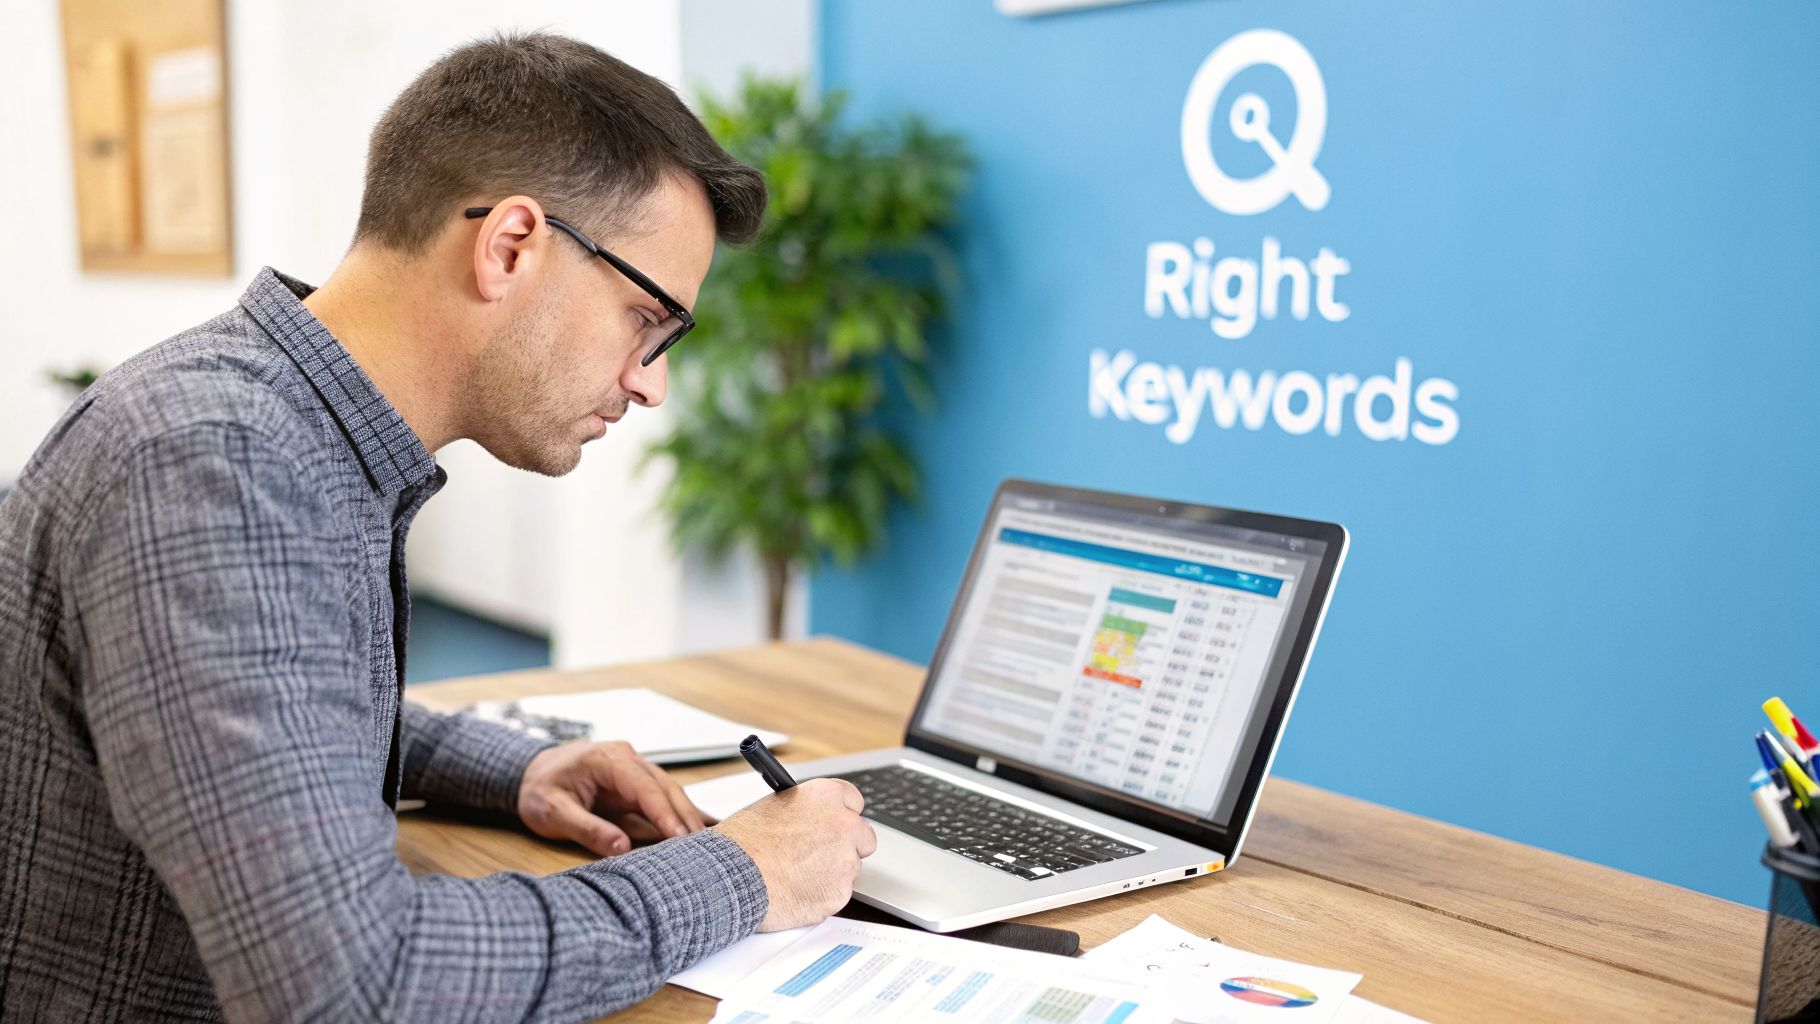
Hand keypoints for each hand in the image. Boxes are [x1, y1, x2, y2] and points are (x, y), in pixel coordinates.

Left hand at [517, 740, 706, 855]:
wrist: (530, 773)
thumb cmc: (539, 790)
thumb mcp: (553, 812)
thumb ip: (587, 828)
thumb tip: (621, 848)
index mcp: (605, 759)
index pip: (644, 786)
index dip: (664, 812)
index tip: (680, 836)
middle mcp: (625, 757)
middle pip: (665, 787)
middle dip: (684, 816)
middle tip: (703, 845)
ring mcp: (633, 767)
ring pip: (668, 790)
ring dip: (685, 816)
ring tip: (704, 843)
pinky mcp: (635, 781)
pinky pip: (661, 796)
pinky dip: (676, 813)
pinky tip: (693, 828)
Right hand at [713, 778, 877, 930]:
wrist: (730, 877)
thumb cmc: (742, 843)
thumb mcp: (774, 806)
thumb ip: (804, 810)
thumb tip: (811, 819)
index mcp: (826, 796)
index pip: (854, 801)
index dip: (842, 814)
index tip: (834, 823)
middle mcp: (843, 825)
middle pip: (863, 837)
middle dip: (847, 846)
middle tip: (821, 855)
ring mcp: (845, 861)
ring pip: (850, 868)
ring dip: (832, 872)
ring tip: (796, 875)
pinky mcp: (839, 893)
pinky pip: (837, 894)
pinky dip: (822, 895)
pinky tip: (796, 891)